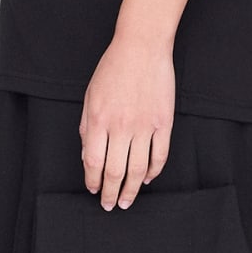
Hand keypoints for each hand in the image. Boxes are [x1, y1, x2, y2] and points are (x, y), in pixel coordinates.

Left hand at [80, 34, 173, 207]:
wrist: (141, 47)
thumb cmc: (112, 69)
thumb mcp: (90, 96)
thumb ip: (88, 128)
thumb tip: (89, 157)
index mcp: (99, 120)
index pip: (94, 162)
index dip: (93, 181)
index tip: (94, 190)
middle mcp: (121, 126)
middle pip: (115, 171)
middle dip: (111, 193)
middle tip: (110, 205)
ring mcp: (145, 126)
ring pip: (138, 168)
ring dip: (132, 189)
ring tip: (127, 200)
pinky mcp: (163, 122)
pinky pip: (160, 155)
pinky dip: (153, 171)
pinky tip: (146, 178)